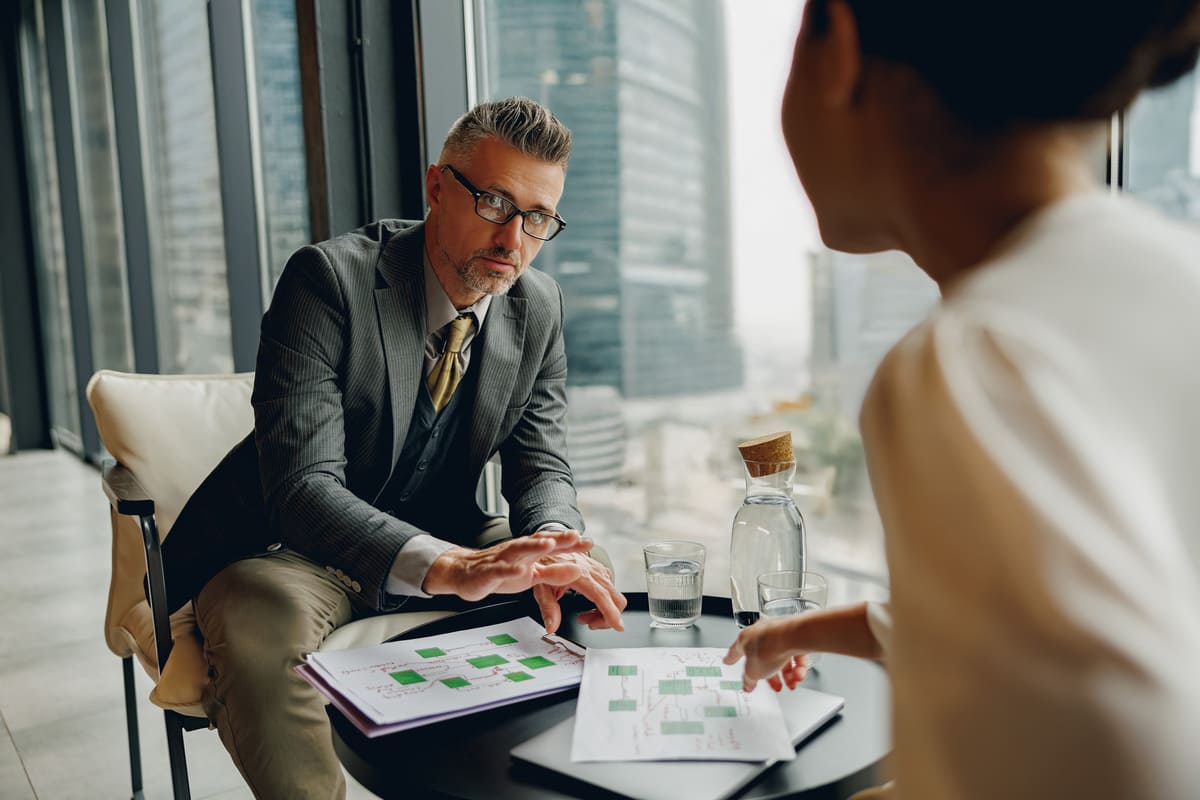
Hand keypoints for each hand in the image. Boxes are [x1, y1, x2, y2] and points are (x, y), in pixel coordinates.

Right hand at [422, 529, 590, 600]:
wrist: (465, 573)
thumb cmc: (500, 572)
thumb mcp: (531, 576)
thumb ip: (554, 574)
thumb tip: (577, 570)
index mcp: (530, 551)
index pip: (553, 544)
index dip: (571, 543)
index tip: (589, 542)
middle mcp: (518, 550)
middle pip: (539, 541)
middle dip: (557, 538)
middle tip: (575, 536)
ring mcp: (503, 559)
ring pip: (520, 550)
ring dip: (535, 546)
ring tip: (550, 544)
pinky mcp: (489, 572)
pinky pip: (500, 570)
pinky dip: (510, 570)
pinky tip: (520, 570)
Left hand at [531, 548, 626, 633]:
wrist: (549, 544)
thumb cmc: (544, 564)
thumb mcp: (541, 588)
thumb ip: (548, 608)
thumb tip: (552, 627)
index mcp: (579, 575)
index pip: (601, 597)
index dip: (611, 613)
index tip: (618, 626)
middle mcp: (593, 571)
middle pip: (615, 599)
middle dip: (608, 617)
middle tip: (589, 623)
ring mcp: (598, 570)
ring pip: (615, 596)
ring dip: (605, 611)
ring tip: (584, 617)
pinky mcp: (600, 570)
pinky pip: (611, 590)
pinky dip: (605, 602)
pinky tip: (589, 605)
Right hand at [724, 616, 811, 691]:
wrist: (793, 637)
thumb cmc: (770, 647)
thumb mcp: (753, 672)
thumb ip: (749, 679)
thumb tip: (747, 684)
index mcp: (745, 639)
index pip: (735, 651)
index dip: (731, 658)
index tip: (728, 661)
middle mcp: (761, 633)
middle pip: (763, 658)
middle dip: (771, 675)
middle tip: (775, 686)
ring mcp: (778, 633)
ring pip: (781, 657)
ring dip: (786, 674)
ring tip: (791, 683)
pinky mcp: (794, 634)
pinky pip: (794, 653)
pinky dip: (797, 666)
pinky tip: (798, 675)